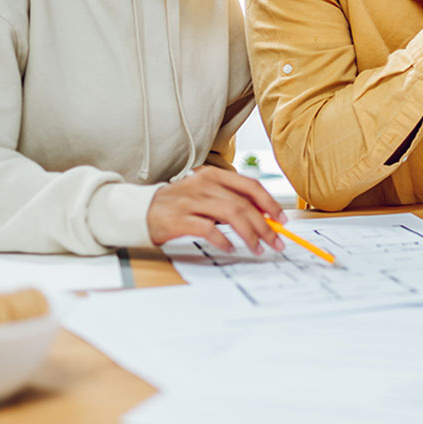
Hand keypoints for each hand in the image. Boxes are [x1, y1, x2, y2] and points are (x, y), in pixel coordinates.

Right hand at [147, 165, 287, 252]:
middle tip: (276, 241)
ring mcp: (191, 201)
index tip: (281, 218)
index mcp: (213, 175)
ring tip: (258, 248)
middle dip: (265, 225)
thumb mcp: (205, 194)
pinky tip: (231, 248)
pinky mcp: (178, 219)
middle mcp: (203, 184)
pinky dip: (223, 239)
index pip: (249, 185)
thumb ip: (230, 200)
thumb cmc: (179, 205)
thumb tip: (263, 216)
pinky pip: (208, 229)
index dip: (269, 202)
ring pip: (231, 214)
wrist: (141, 210)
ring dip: (250, 234)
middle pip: (243, 203)